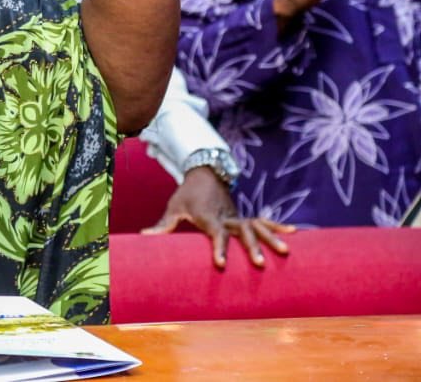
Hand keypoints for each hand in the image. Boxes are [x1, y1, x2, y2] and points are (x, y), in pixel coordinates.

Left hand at [143, 166, 295, 268]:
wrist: (203, 172)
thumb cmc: (186, 194)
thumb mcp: (174, 207)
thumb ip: (163, 225)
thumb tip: (144, 237)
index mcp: (209, 217)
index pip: (215, 235)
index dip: (218, 249)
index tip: (221, 264)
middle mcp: (226, 217)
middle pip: (241, 232)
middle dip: (251, 248)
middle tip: (260, 264)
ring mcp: (238, 216)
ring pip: (257, 226)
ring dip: (270, 238)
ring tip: (286, 251)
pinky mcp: (244, 216)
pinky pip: (263, 220)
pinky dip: (277, 225)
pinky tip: (294, 233)